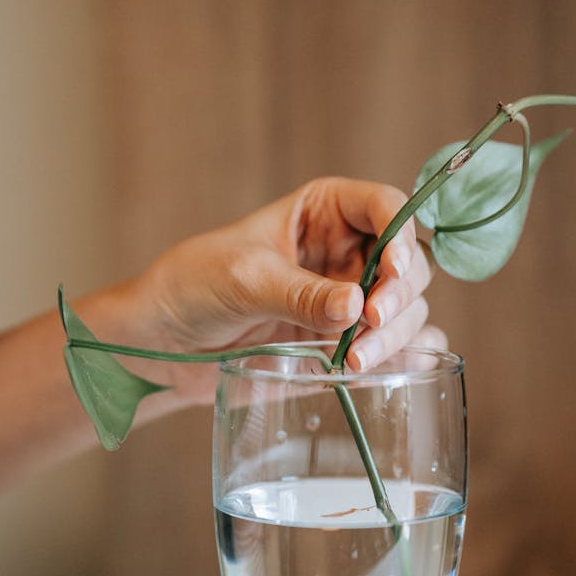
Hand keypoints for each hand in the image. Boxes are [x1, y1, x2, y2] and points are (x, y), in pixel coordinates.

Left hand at [118, 177, 442, 403]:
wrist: (166, 343)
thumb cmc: (195, 286)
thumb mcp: (244, 279)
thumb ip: (300, 293)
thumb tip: (355, 306)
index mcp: (325, 212)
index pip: (387, 207)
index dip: (401, 235)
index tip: (391, 270)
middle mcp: (348, 253)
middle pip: (409, 264)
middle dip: (398, 295)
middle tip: (369, 324)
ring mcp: (352, 302)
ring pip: (408, 311)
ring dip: (394, 335)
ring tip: (353, 362)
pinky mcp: (349, 344)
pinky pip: (398, 349)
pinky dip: (405, 358)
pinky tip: (393, 369)